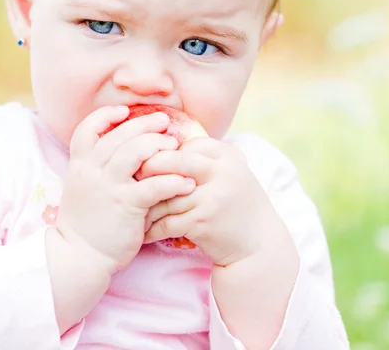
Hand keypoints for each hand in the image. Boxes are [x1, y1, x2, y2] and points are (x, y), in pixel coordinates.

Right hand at [55, 106, 195, 274]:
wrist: (78, 257)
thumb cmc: (86, 222)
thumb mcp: (82, 188)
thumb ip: (98, 168)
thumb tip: (124, 148)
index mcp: (80, 165)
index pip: (87, 128)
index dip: (105, 115)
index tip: (124, 111)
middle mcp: (92, 171)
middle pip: (119, 135)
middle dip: (144, 123)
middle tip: (164, 120)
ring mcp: (109, 187)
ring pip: (135, 152)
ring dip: (158, 144)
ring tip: (175, 146)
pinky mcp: (126, 206)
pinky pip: (153, 186)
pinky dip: (172, 181)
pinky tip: (186, 182)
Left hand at [140, 137, 290, 265]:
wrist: (259, 246)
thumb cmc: (236, 204)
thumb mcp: (228, 172)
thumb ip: (203, 157)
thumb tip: (164, 142)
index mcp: (227, 155)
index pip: (186, 144)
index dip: (163, 152)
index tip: (146, 161)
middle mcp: (222, 172)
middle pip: (173, 162)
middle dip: (148, 170)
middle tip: (130, 178)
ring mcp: (212, 197)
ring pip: (165, 194)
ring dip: (145, 203)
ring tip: (129, 205)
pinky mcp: (203, 222)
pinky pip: (167, 221)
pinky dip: (152, 227)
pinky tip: (142, 230)